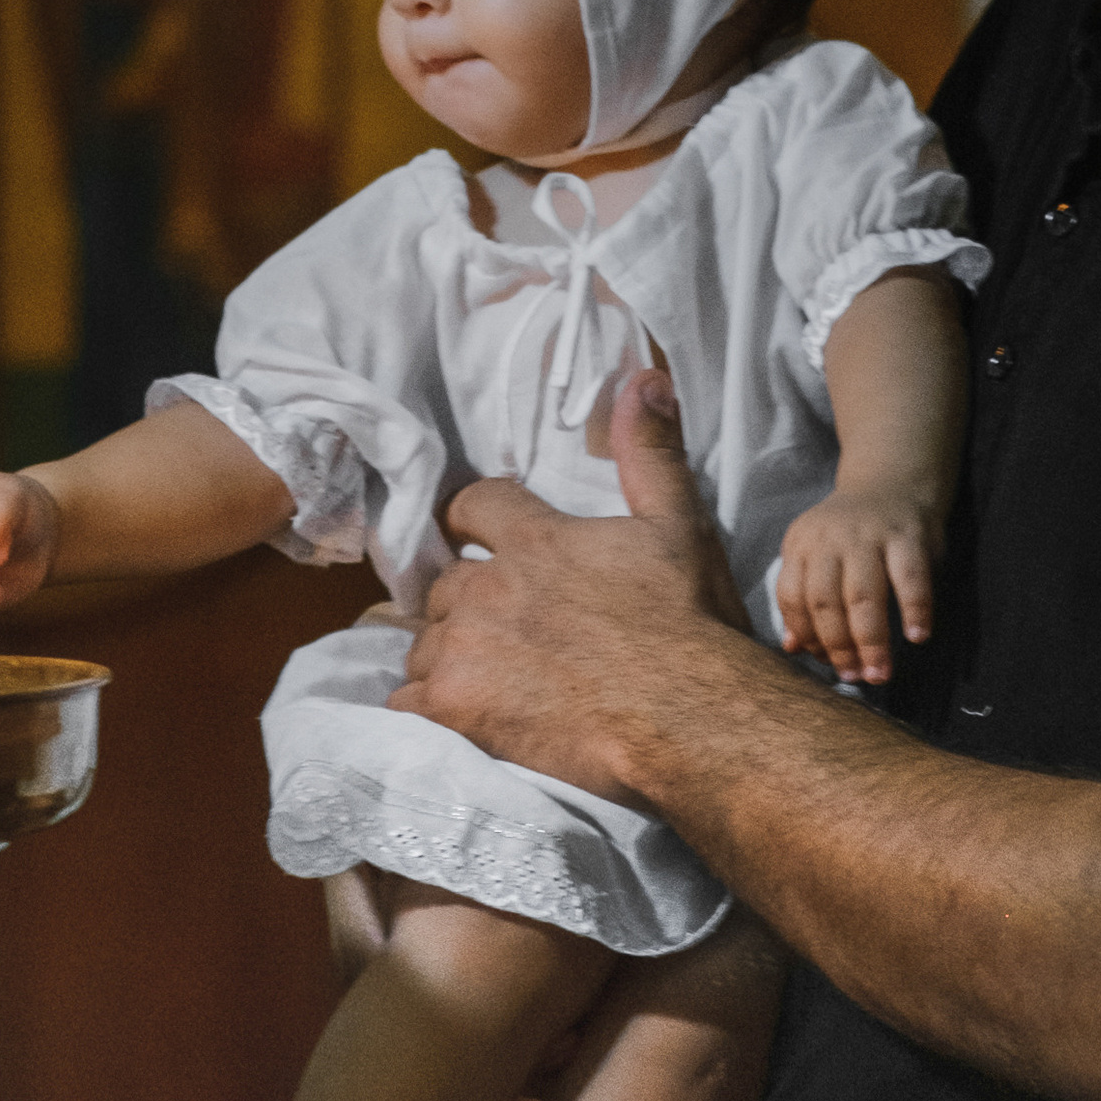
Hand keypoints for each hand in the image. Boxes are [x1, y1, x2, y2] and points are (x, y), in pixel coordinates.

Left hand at [392, 369, 743, 793]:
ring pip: (424, 647)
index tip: (476, 540)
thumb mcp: (680, 526)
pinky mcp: (454, 711)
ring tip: (487, 684)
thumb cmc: (692, 627)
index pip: (470, 506)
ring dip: (448, 660)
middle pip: (445, 586)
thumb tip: (644, 377)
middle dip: (466, 605)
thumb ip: (650, 452)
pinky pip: (407, 702)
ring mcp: (465, 650)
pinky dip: (427, 711)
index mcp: (535, 540)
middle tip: (501, 634)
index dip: (470, 522)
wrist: (693, 723)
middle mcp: (489, 588)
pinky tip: (457, 721)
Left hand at [776, 487, 940, 686]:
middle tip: (855, 677)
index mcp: (801, 545)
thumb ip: (803, 599)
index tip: (826, 664)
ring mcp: (869, 535)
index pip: (793, 598)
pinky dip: (915, 610)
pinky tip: (916, 637)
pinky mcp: (908, 535)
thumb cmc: (850, 535)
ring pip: (864, 595)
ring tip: (880, 673)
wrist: (891, 481)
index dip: (807, 636)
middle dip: (839, 647)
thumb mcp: (816, 556)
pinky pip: (911, 579)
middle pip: (826, 601)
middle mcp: (830, 539)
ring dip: (871, 640)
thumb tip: (792, 648)